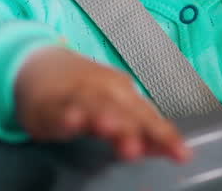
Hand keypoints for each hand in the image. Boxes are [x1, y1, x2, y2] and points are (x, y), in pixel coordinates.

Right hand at [13, 46, 190, 162]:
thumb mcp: (116, 107)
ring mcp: (76, 95)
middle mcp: (103, 91)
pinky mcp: (49, 105)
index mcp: (123, 94)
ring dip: (103, 118)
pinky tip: (72, 122)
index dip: (164, 135)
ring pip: (93, 106)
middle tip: (139, 149)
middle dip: (133, 129)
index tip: (181, 154)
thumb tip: (174, 150)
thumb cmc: (86, 92)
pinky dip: (66, 115)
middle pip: (123, 111)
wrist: (40, 66)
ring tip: (111, 130)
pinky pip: (59, 110)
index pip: (148, 116)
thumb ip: (142, 130)